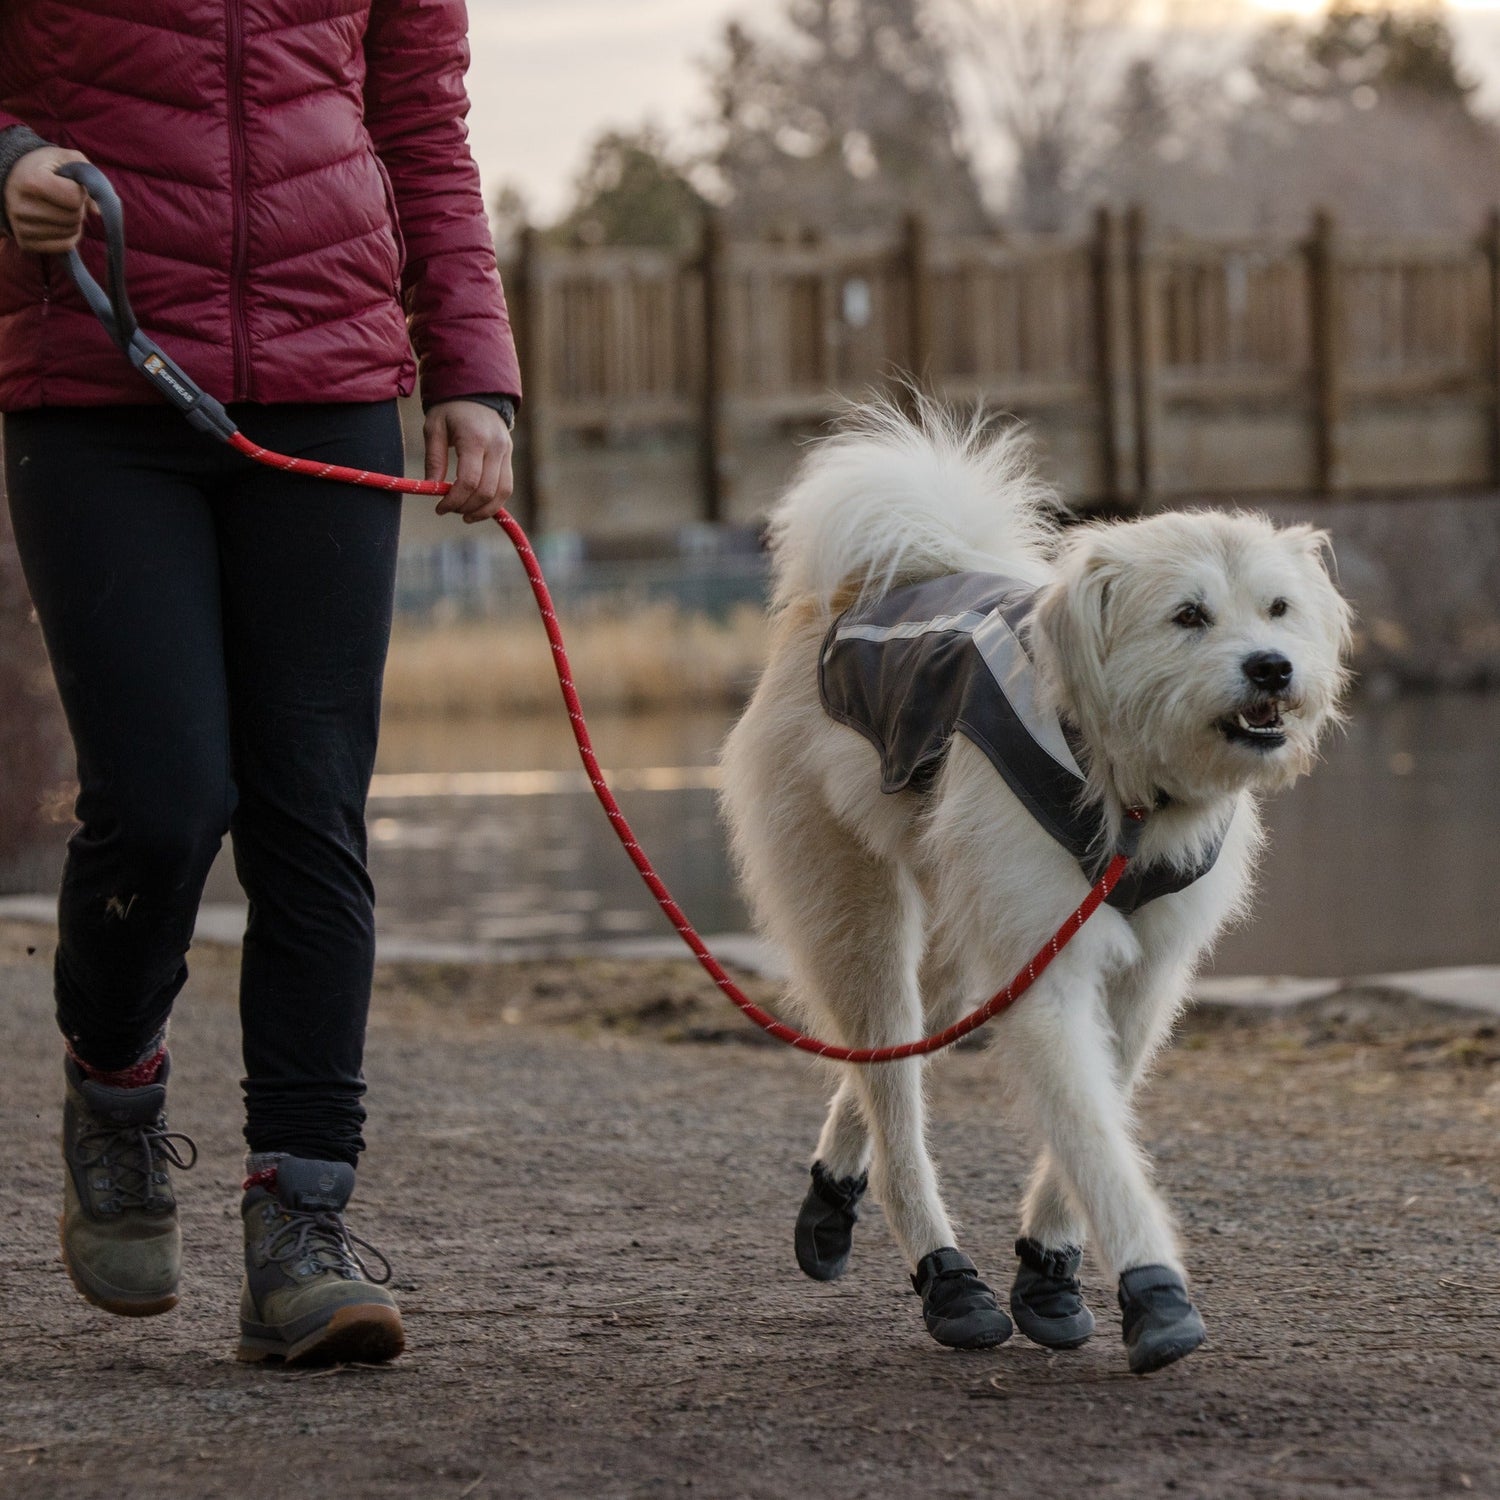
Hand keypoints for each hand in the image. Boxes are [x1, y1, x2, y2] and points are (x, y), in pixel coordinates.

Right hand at [4, 147, 91, 253]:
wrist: (14, 179)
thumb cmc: (46, 168)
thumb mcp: (67, 158)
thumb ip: (90, 177)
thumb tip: (98, 212)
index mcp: (31, 181)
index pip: (74, 198)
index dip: (79, 191)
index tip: (68, 184)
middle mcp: (21, 205)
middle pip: (74, 218)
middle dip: (78, 208)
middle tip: (64, 197)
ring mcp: (20, 226)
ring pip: (71, 233)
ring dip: (74, 222)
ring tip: (59, 207)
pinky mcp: (25, 243)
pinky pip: (64, 246)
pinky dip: (70, 236)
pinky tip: (59, 222)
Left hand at [425, 399, 513, 523]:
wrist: (477, 391)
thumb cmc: (450, 409)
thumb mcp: (434, 428)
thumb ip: (434, 459)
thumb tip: (432, 488)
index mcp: (474, 438)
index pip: (469, 480)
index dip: (454, 500)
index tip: (440, 508)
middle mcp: (495, 447)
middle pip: (486, 491)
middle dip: (467, 507)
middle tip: (450, 510)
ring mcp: (506, 452)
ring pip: (502, 493)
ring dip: (484, 510)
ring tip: (465, 515)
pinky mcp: (510, 457)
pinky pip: (507, 487)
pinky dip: (494, 502)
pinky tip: (478, 507)